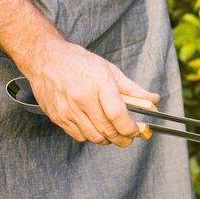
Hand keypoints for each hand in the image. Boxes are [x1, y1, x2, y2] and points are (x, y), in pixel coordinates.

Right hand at [25, 40, 159, 147]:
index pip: (117, 114)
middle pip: (107, 129)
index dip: (130, 128)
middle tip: (130, 137)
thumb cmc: (79, 63)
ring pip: (94, 137)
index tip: (137, 130)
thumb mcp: (109, 70)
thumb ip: (133, 89)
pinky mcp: (58, 117)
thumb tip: (154, 100)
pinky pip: (79, 136)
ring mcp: (68, 109)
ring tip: (114, 134)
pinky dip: (91, 137)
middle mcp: (82, 98)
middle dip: (123, 138)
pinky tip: (96, 128)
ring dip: (108, 140)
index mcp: (98, 83)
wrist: (45, 59)